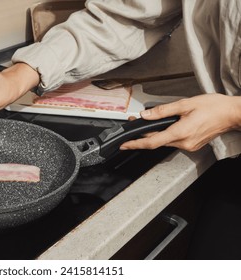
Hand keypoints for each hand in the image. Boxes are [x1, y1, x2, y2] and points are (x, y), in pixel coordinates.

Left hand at [120, 93, 240, 151]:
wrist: (232, 114)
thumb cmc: (214, 107)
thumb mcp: (185, 104)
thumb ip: (163, 111)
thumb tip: (146, 115)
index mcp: (181, 132)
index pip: (152, 141)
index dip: (135, 144)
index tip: (124, 144)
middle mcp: (184, 142)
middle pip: (157, 141)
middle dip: (143, 134)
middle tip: (135, 124)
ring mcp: (188, 146)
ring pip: (165, 142)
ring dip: (155, 134)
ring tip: (148, 123)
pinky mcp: (192, 145)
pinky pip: (173, 141)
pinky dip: (166, 135)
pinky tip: (165, 126)